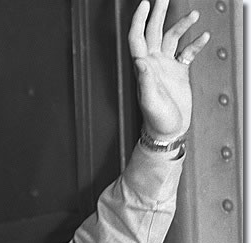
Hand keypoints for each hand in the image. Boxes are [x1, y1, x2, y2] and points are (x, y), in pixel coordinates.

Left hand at [128, 0, 209, 141]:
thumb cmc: (156, 119)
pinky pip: (186, 53)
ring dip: (181, 25)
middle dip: (158, 14)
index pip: (137, 38)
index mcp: (143, 67)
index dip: (139, 20)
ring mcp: (166, 66)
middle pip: (154, 32)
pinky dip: (195, 44)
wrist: (167, 131)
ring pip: (172, 39)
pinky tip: (203, 36)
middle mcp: (153, 63)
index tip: (145, 3)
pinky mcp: (178, 72)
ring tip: (194, 14)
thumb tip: (139, 61)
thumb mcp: (150, 101)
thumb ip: (145, 81)